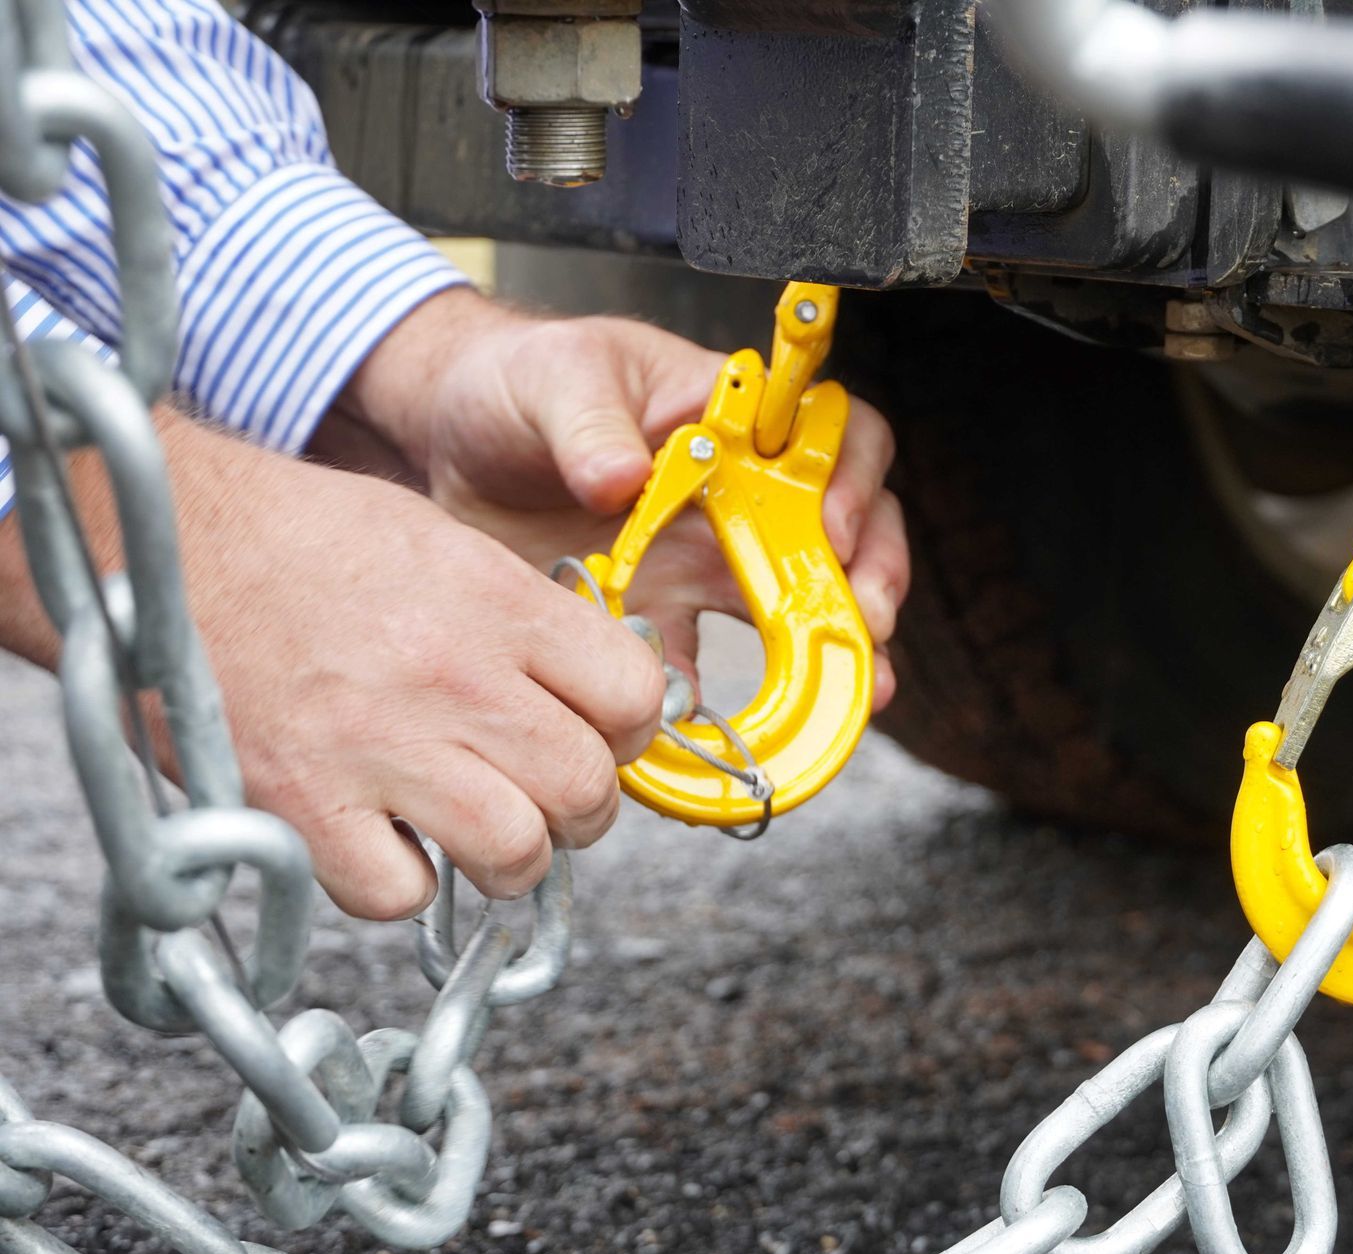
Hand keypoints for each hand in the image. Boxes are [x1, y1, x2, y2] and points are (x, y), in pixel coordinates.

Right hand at [8, 413, 668, 920]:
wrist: (158, 539)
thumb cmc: (306, 540)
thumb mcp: (448, 543)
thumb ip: (533, 622)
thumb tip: (605, 692)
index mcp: (499, 603)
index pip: (635, 697)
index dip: (630, 728)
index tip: (602, 731)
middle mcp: (453, 676)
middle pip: (588, 790)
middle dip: (581, 807)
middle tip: (544, 793)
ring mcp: (377, 747)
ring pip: (515, 854)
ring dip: (508, 857)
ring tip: (478, 829)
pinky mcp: (299, 806)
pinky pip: (398, 894)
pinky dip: (399, 883)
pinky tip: (384, 839)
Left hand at [326, 288, 908, 707]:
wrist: (446, 439)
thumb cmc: (518, 381)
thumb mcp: (552, 379)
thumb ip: (589, 422)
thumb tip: (623, 477)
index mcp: (733, 423)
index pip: (837, 439)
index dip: (855, 483)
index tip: (832, 529)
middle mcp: (739, 497)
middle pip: (846, 537)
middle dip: (870, 586)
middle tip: (863, 629)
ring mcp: (705, 564)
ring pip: (800, 610)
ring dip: (832, 656)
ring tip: (850, 697)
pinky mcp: (662, 618)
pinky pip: (716, 672)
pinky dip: (734, 710)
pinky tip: (739, 739)